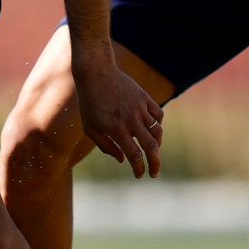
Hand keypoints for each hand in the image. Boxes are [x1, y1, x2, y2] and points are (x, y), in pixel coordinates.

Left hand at [71, 61, 163, 178]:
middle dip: (155, 163)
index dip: (139, 169)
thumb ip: (106, 146)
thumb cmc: (89, 102)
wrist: (96, 73)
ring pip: (157, 132)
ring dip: (157, 145)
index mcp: (117, 130)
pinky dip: (158, 125)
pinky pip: (159, 115)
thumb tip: (122, 159)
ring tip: (152, 151)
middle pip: (152, 147)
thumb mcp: (90, 127)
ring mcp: (140, 109)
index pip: (135, 156)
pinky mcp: (145, 98)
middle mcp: (132, 121)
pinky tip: (152, 129)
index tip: (139, 175)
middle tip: (155, 173)